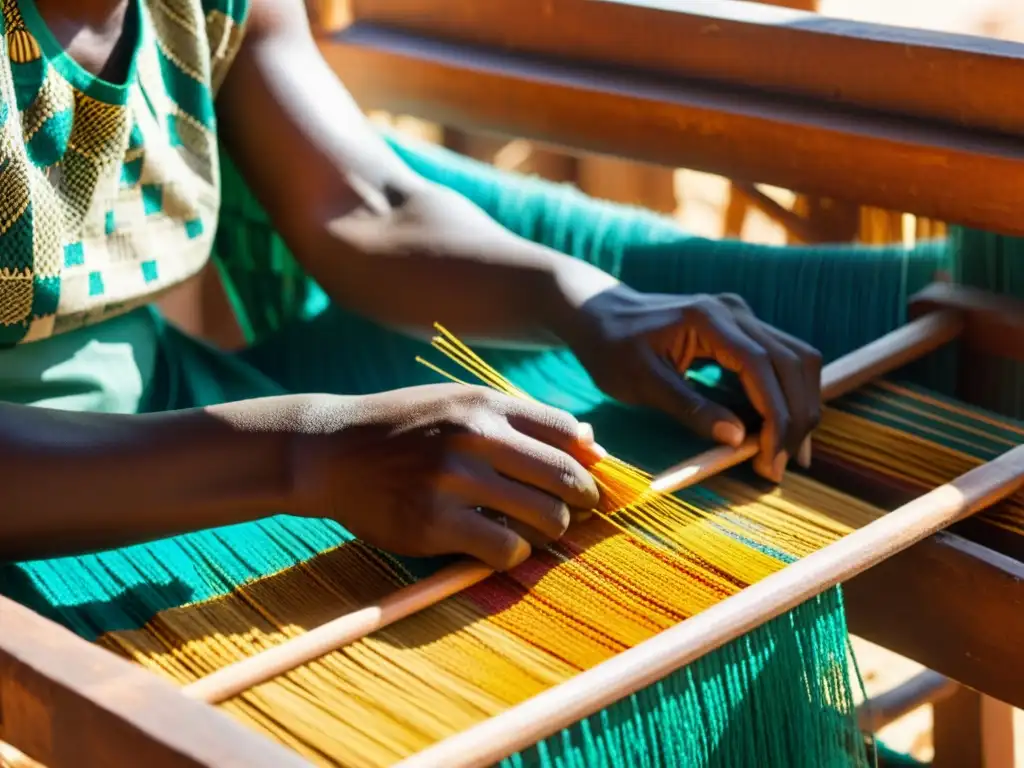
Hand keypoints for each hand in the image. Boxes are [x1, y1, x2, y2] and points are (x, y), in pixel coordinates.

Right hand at [288, 385, 602, 570]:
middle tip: (576, 514)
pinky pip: (506, 549)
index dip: (589, 462)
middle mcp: (473, 436)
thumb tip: (593, 442)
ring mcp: (453, 480)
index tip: (589, 482)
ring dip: (550, 531)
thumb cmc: (403, 427)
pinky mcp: (432, 523)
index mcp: (484, 404)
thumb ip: (521, 420)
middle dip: (583, 502)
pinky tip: (500, 547)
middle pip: (566, 477)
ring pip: (545, 517)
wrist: (330, 450)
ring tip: (534, 531)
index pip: (567, 432)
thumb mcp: (458, 403)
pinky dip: (514, 554)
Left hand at [561, 285, 821, 481]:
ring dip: (799, 405)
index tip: (772, 459)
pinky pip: (781, 359)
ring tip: (786, 453)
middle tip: (781, 466)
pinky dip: (787, 394)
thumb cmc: (611, 347)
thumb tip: (738, 440)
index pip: (763, 366)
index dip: (777, 415)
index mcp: (708, 319)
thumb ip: (690, 409)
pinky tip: (778, 429)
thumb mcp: (641, 384)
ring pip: (797, 359)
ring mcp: (741, 316)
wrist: (598, 313)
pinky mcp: (740, 328)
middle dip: (796, 417)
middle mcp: (734, 311)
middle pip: (794, 362)